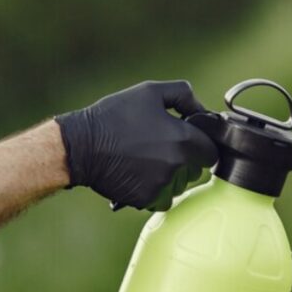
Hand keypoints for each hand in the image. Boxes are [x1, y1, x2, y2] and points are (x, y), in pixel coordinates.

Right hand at [55, 80, 218, 210]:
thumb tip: (203, 111)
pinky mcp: (147, 199)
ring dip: (171, 177)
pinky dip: (155, 190)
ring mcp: (163, 185)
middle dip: (185, 160)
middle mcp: (177, 165)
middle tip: (160, 148)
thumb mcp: (150, 92)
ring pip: (180, 185)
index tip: (186, 140)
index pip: (211, 151)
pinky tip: (139, 175)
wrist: (80, 146)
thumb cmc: (114, 116)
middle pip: (196, 170)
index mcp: (184, 140)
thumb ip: (184, 95)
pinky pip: (163, 198)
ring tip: (146, 161)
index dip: (200, 145)